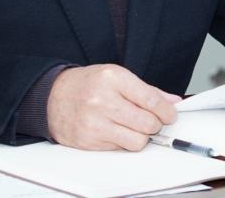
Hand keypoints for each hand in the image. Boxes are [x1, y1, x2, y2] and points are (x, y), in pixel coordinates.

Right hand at [46, 64, 180, 150]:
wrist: (52, 97)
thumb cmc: (87, 85)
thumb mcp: (116, 76)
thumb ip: (147, 90)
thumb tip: (172, 102)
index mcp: (113, 78)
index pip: (151, 99)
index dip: (166, 111)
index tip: (170, 114)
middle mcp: (103, 100)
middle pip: (147, 123)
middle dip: (155, 125)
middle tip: (152, 121)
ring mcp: (95, 122)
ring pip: (137, 141)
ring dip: (141, 136)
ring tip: (134, 127)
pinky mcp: (89, 141)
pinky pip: (120, 149)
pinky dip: (124, 142)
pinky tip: (116, 130)